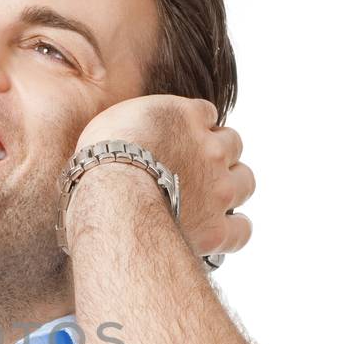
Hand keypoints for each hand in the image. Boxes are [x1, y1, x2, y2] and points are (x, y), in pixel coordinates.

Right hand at [75, 95, 254, 259]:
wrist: (111, 198)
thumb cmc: (98, 163)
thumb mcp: (112, 122)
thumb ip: (136, 125)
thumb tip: (136, 138)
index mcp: (185, 115)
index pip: (205, 114)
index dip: (194, 130)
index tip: (178, 143)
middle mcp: (211, 147)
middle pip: (233, 144)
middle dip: (218, 156)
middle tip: (194, 170)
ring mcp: (219, 187)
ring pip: (245, 180)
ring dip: (232, 186)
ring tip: (210, 197)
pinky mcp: (216, 227)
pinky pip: (242, 228)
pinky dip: (235, 229)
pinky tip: (222, 229)